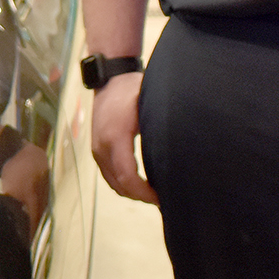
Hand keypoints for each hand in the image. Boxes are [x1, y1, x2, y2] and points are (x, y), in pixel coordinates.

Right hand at [90, 73, 155, 203]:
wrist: (110, 78)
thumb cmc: (132, 88)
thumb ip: (161, 127)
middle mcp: (101, 146)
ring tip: (154, 195)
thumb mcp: (150, 105)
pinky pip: (109, 176)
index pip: (127, 176)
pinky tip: (141, 185)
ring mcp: (97, 149)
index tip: (162, 197)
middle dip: (141, 197)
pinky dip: (124, 184)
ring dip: (132, 193)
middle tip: (164, 200)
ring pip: (113, 184)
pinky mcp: (97, 150)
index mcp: (115, 136)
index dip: (145, 193)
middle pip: (119, 185)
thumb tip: (182, 151)